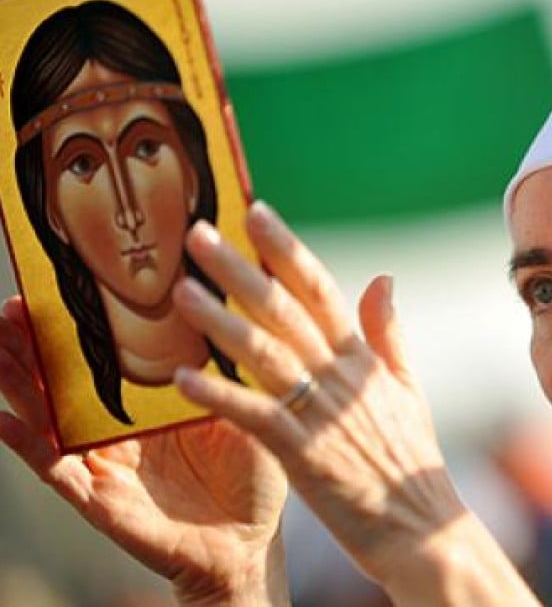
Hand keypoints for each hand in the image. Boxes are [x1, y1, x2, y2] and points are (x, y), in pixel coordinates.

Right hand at [0, 297, 288, 605]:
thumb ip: (229, 371)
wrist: (252, 541)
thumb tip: (236, 308)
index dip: (84, 326)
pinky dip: (29, 445)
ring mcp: (107, 461)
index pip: (108, 357)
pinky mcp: (102, 498)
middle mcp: (123, 428)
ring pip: (50, 418)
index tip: (63, 284)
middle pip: (66, 381)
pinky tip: (2, 420)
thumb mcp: (244, 408)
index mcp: (155, 403)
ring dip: (20, 383)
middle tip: (12, 305)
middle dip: (35, 345)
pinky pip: (58, 470)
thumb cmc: (252, 473)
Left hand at [171, 201, 536, 604]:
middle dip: (240, 269)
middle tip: (198, 234)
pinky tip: (182, 378)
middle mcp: (341, 377)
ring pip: (266, 355)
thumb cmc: (410, 461)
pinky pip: (255, 417)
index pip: (321, 290)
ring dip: (220, 322)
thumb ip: (389, 333)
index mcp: (363, 359)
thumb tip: (383, 277)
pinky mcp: (303, 455)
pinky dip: (219, 396)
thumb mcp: (408, 388)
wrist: (421, 526)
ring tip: (179, 293)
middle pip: (285, 311)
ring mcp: (323, 414)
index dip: (286, 250)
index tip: (256, 213)